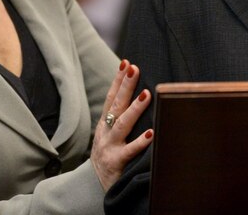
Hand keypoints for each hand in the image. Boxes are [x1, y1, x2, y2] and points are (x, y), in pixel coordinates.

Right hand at [90, 60, 153, 190]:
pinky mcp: (116, 162)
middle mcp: (105, 132)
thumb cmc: (109, 154)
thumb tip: (139, 94)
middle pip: (115, 105)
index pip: (111, 97)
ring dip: (134, 109)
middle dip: (125, 86)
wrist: (95, 185)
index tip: (126, 62)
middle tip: (134, 68)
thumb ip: (120, 117)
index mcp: (105, 123)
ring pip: (122, 125)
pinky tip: (152, 133)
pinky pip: (129, 151)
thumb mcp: (110, 134)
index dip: (118, 80)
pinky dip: (140, 142)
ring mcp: (109, 147)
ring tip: (147, 95)